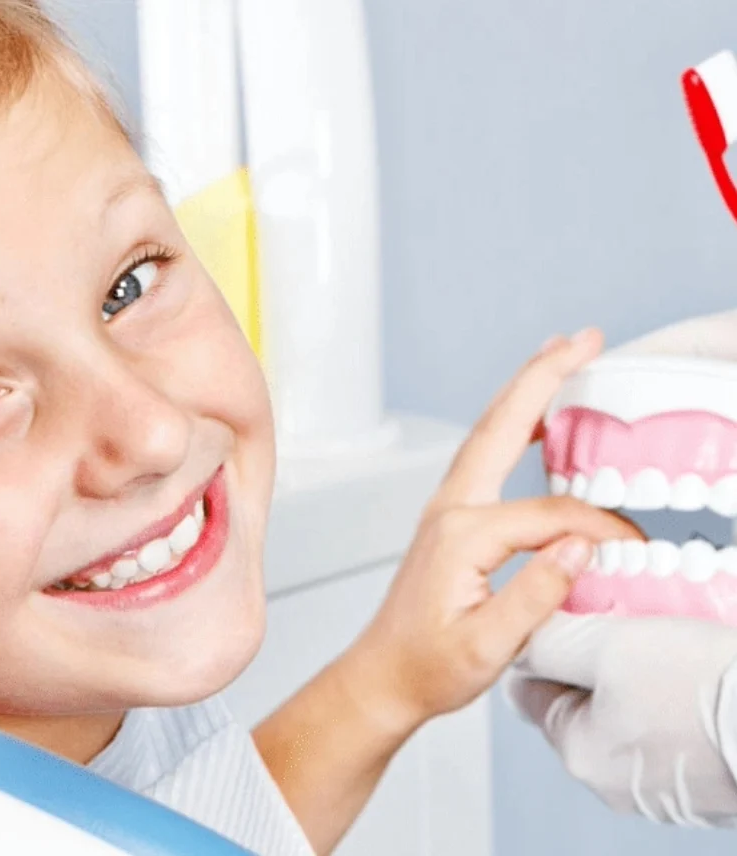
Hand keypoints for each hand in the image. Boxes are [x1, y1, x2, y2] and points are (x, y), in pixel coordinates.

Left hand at [348, 330, 641, 730]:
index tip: (631, 548)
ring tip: (560, 354)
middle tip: (583, 338)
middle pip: (501, 426)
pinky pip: (486, 456)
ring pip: (489, 433)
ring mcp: (446, 507)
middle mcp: (449, 508)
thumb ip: (536, 593)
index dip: (597, 528)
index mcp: (461, 534)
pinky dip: (513, 425)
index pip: (548, 515)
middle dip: (544, 376)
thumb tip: (582, 546)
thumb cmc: (429, 664)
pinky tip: (534, 421)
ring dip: (526, 390)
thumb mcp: (488, 644)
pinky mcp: (450, 517)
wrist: (385, 674)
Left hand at [506, 612, 736, 827]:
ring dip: (644, 670)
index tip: (566, 616)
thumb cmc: (705, 688)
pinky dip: (683, 691)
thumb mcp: (608, 647)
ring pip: (633, 708)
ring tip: (669, 636)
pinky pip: (678, 723)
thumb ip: (554, 642)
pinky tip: (698, 662)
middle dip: (599, 655)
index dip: (545, 644)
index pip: (532, 689)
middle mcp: (617, 780)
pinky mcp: (709, 778)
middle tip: (624, 620)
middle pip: (583, 698)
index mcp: (581, 752)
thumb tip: (527, 636)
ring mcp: (665, 784)